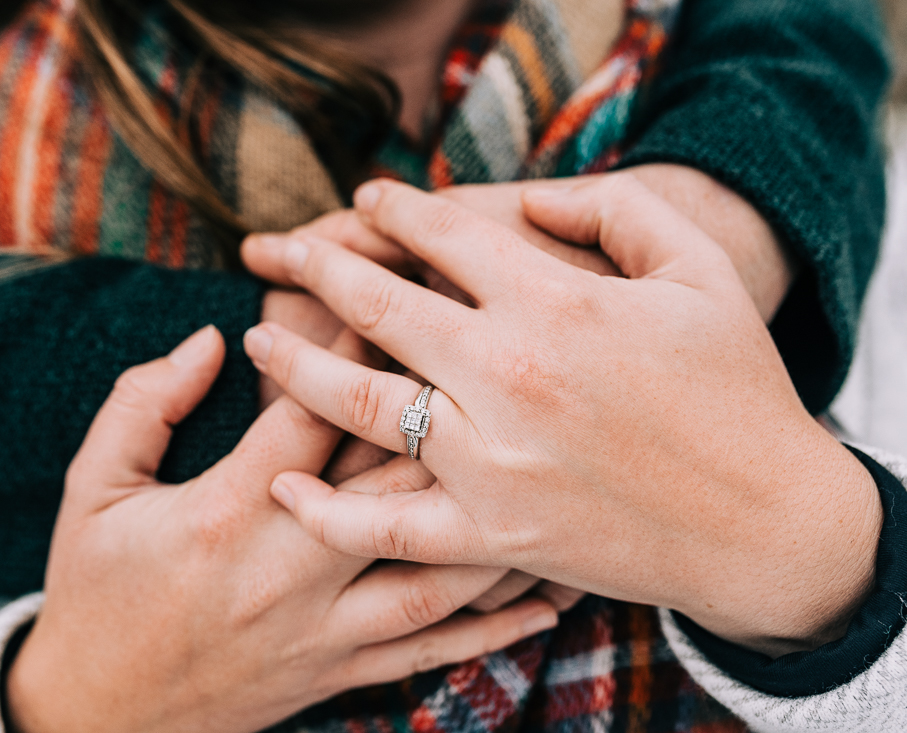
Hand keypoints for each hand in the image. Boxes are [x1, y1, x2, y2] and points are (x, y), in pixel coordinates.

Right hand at [4, 326, 556, 732]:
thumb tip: (214, 339)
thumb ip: (144, 403)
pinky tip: (545, 601)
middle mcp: (291, 571)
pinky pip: (431, 653)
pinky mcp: (337, 673)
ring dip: (505, 529)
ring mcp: (323, 631)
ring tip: (563, 484)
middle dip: (459, 420)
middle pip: (398, 484)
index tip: (408, 300)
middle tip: (515, 367)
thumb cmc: (93, 591)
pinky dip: (495, 630)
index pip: (316, 412)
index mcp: (229, 512)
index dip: (364, 349)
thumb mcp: (94, 489)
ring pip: (439, 576)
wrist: (93, 717)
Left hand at [240, 176, 880, 657]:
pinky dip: (325, 512)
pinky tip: (284, 483)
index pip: (444, 234)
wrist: (765, 520)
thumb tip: (528, 199)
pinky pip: (384, 528)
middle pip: (378, 304)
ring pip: (359, 403)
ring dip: (295, 365)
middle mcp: (511, 377)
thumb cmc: (737, 386)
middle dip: (317, 266)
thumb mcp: (700, 268)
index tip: (369, 198)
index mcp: (558, 303)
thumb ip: (614, 210)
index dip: (396, 207)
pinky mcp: (492, 538)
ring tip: (259, 337)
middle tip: (280, 250)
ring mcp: (495, 464)